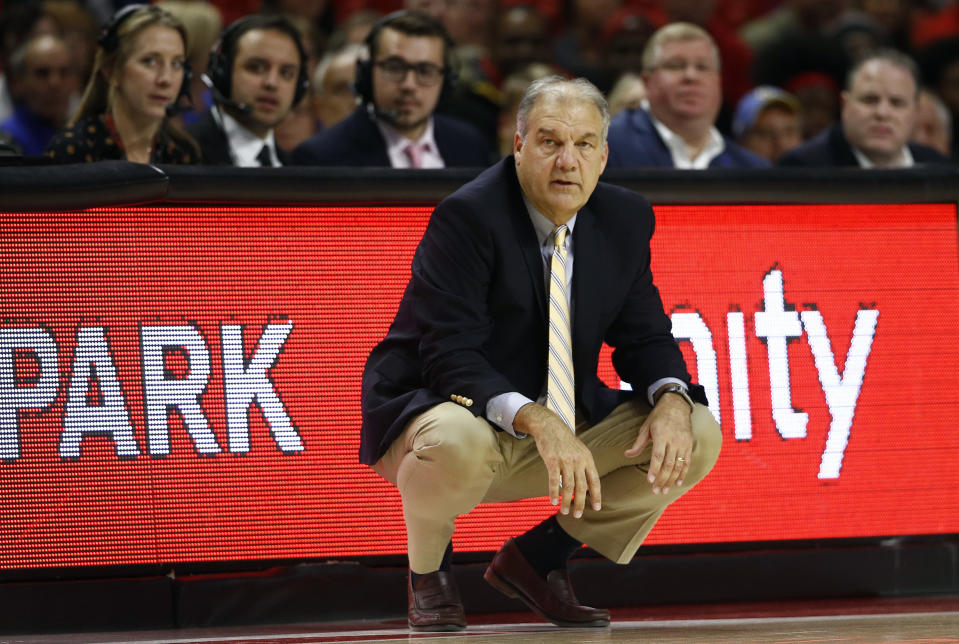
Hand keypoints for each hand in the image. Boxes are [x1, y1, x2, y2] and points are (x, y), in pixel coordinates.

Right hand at [514, 403, 601, 517]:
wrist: (550, 426)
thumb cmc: (565, 441)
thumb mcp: (579, 451)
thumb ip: (584, 467)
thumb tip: (586, 487)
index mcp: (587, 459)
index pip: (594, 481)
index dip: (596, 495)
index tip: (596, 508)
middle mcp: (578, 460)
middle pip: (582, 487)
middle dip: (580, 503)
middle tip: (578, 515)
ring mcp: (565, 460)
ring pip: (568, 486)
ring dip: (566, 501)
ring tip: (565, 511)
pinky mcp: (552, 460)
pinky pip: (554, 481)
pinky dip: (554, 493)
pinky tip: (553, 501)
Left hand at [625, 394, 692, 494]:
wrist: (677, 405)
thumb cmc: (658, 417)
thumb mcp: (646, 427)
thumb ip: (638, 443)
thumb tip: (627, 454)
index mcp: (662, 435)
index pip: (658, 456)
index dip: (654, 469)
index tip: (650, 481)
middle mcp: (674, 440)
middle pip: (668, 464)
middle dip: (662, 479)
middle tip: (655, 491)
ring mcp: (683, 443)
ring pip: (678, 465)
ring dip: (671, 480)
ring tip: (664, 490)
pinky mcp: (689, 445)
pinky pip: (687, 462)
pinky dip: (683, 474)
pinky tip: (677, 483)